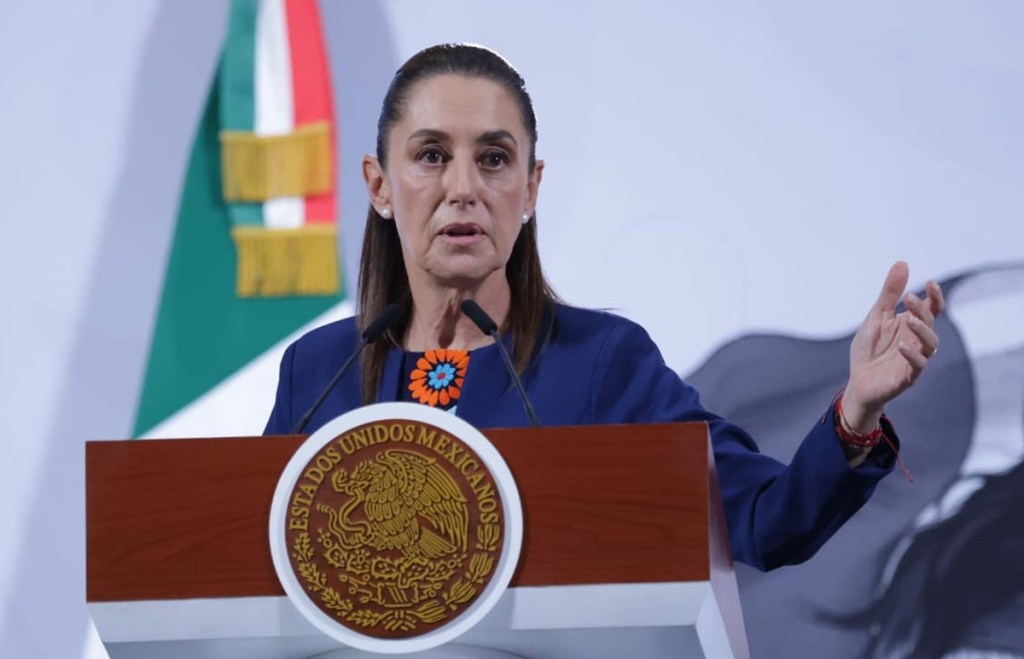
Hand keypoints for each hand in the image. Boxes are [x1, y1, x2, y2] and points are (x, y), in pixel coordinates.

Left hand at [842, 262, 944, 433]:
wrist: (858, 382)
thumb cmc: (870, 349)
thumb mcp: (876, 317)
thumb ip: (889, 294)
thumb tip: (902, 263)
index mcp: (912, 325)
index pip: (932, 309)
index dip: (935, 296)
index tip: (931, 282)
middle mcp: (918, 341)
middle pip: (930, 323)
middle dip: (922, 310)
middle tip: (909, 298)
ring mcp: (915, 359)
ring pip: (930, 345)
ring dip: (923, 331)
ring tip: (910, 320)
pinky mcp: (907, 377)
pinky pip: (917, 366)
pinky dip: (912, 355)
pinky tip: (902, 345)